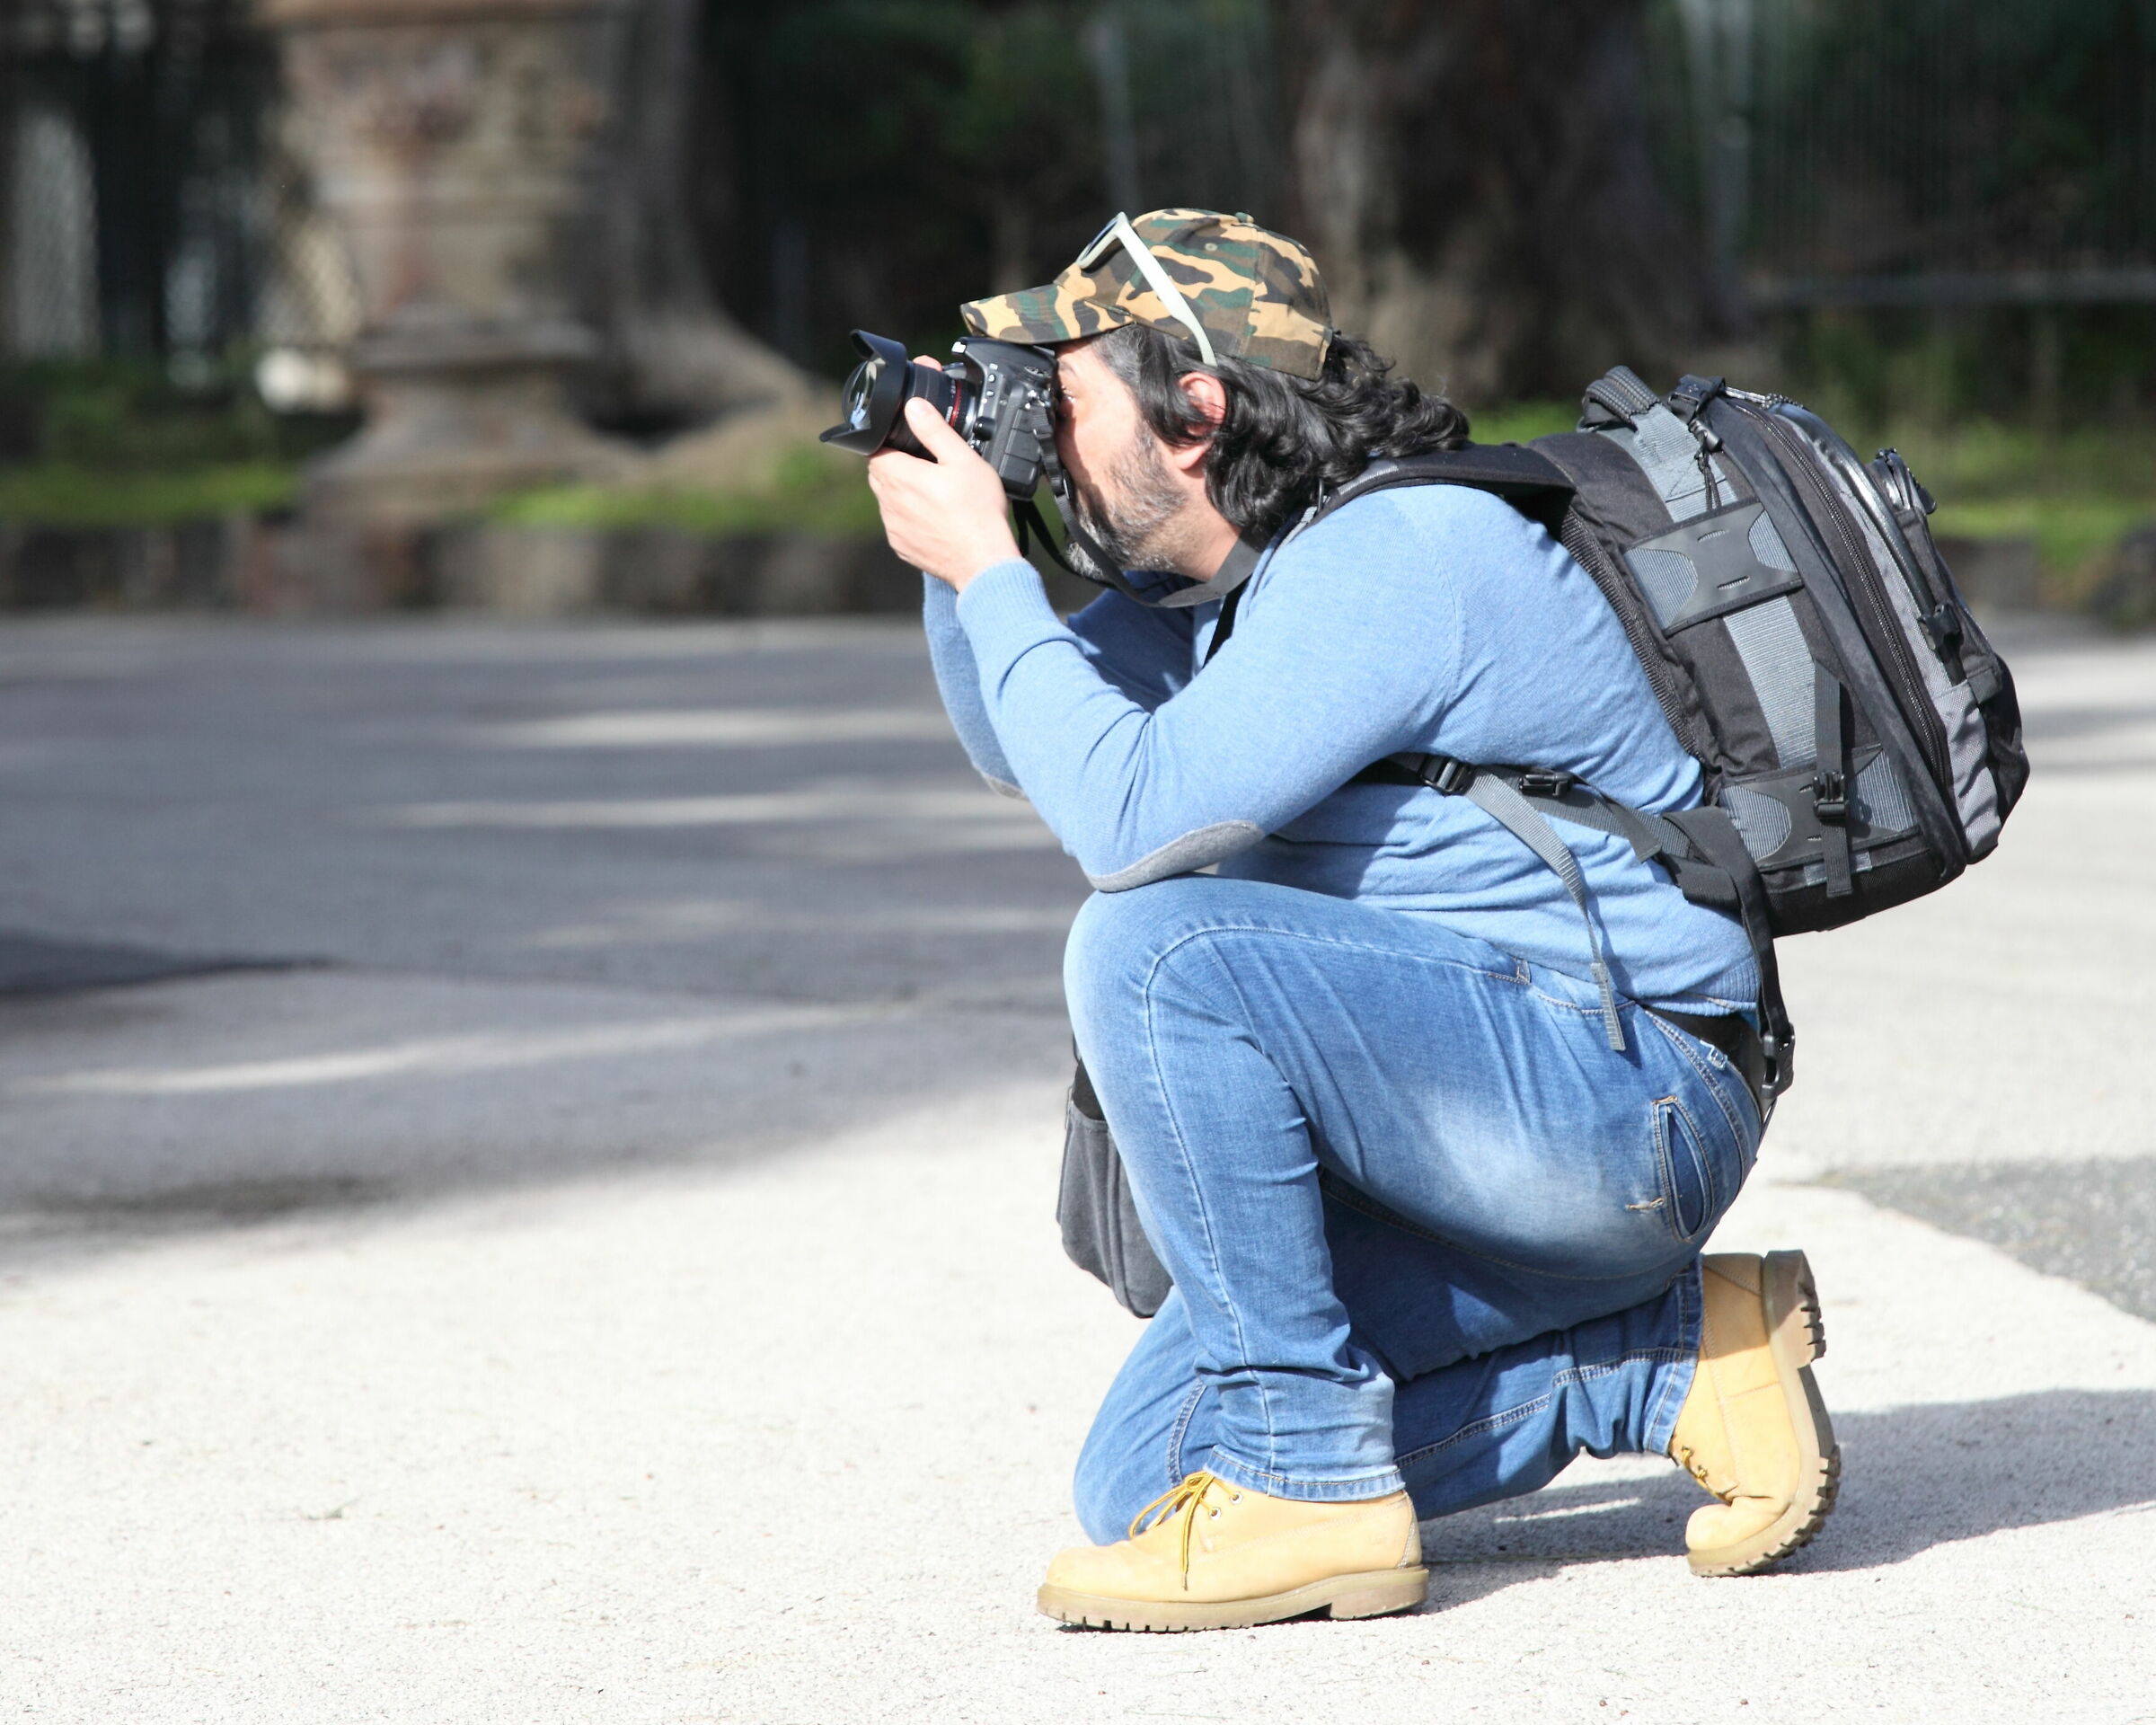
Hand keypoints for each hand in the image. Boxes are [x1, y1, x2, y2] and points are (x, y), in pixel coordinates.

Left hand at [866, 392, 1023, 590]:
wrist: (983, 562)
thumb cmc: (978, 511)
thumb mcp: (963, 460)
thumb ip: (935, 430)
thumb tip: (913, 406)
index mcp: (899, 476)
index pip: (874, 450)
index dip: (889, 443)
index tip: (908, 444)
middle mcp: (889, 502)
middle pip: (879, 473)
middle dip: (895, 465)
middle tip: (925, 465)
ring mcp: (893, 527)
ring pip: (886, 499)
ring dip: (901, 492)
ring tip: (933, 493)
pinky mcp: (901, 546)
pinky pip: (896, 523)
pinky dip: (909, 517)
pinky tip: (934, 517)